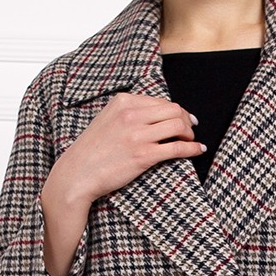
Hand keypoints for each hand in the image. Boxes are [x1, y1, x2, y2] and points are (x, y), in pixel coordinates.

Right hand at [49, 91, 206, 209]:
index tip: (184, 118)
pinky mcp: (143, 155)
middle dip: (187, 120)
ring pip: (178, 125)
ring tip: (191, 141)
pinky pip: (177, 147)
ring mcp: (138, 135)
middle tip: (190, 130)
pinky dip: (192, 148)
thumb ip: (127, 113)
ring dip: (190, 133)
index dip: (176, 110)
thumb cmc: (91, 152)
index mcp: (122, 102)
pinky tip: (198, 150)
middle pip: (173, 109)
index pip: (160, 101)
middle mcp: (131, 114)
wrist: (77, 174)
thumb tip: (154, 113)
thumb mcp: (106, 120)